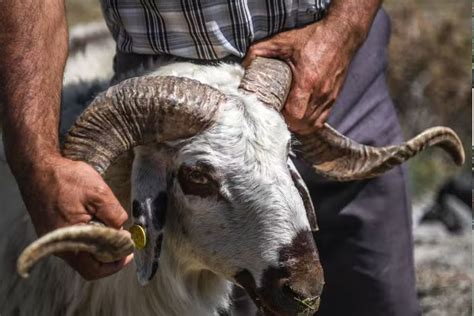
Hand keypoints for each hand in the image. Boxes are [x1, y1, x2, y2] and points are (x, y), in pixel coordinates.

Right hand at [16, 153, 132, 279]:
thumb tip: (123, 233)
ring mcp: (55, 240)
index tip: (128, 252)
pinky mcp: (54, 233)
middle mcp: (59, 247)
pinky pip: (76, 242)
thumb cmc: (66, 179)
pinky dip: (90, 235)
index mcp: (70, 242)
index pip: (94, 269)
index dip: (115, 264)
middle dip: (110, 252)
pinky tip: (97, 219)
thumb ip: (114, 216)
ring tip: (111, 225)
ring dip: (100, 243)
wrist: (38, 168)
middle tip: (125, 238)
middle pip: (90, 263)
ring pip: (84, 252)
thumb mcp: (99, 193)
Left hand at [243, 15, 368, 133]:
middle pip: (302, 124)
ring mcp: (329, 97)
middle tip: (275, 116)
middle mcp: (320, 93)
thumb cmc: (314, 37)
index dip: (281, 118)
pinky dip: (309, 123)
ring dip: (298, 125)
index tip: (270, 112)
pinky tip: (299, 118)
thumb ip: (260, 51)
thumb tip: (243, 64)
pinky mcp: (334, 97)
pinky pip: (321, 120)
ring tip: (286, 118)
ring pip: (312, 124)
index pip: (294, 114)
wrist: (341, 33)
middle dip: (287, 124)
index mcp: (307, 81)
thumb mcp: (283, 40)